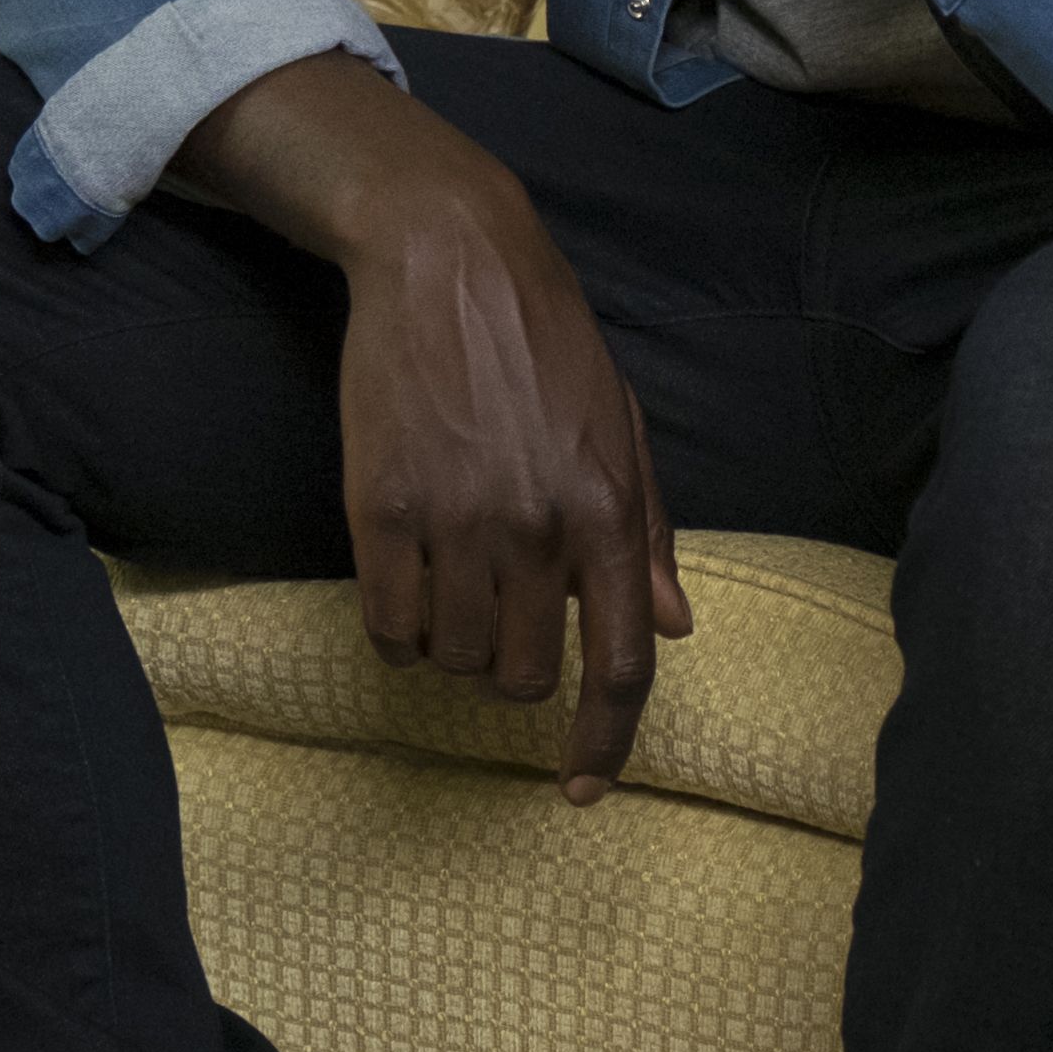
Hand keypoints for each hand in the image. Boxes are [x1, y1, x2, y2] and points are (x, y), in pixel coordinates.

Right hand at [178, 52, 692, 805]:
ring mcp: (456, 518)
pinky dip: (396, 635)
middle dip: (511, 675)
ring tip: (453, 586)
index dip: (606, 743)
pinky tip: (407, 594)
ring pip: (450, 660)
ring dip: (451, 650)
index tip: (585, 789)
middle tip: (499, 622)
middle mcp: (536, 525)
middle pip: (519, 678)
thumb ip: (648, 532)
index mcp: (607, 508)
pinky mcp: (379, 507)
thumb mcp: (623, 426)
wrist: (449, 262)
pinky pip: (386, 627)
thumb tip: (673, 627)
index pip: (618, 662)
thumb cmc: (547, 343)